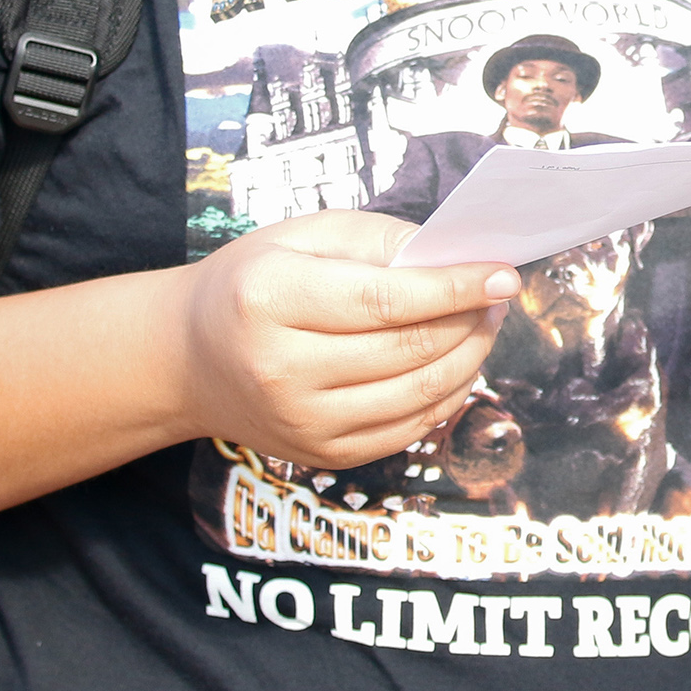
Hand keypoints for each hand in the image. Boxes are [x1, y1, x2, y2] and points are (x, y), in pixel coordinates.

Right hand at [177, 211, 517, 469]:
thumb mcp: (303, 236)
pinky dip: (446, 396)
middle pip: (408, 350)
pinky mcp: (321, 454)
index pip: (386, 300)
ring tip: (482, 324)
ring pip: (417, 394)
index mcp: (272, 300)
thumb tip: (457, 258)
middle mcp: (282, 369)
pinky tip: (455, 364)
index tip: (503, 274)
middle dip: (470, 320)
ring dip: (469, 358)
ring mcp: (301, 421)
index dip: (455, 289)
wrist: (187, 359)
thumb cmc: (254, 283)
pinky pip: (407, 429)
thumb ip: (380, 240)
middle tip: (497, 296)